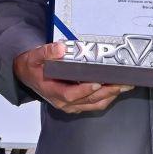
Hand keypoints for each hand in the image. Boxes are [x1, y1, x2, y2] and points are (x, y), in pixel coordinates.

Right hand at [13, 42, 132, 113]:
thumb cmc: (33, 67)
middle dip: (107, 92)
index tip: (97, 83)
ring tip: (124, 86)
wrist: (28, 75)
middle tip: (121, 83)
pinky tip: (115, 90)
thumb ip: (47, 52)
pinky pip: (94, 104)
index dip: (85, 90)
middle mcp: (62, 101)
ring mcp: (70, 105)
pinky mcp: (76, 104)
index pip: (70, 94)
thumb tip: (61, 49)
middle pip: (87, 100)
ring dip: (110, 96)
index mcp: (51, 90)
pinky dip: (106, 98)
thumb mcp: (34, 56)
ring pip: (93, 104)